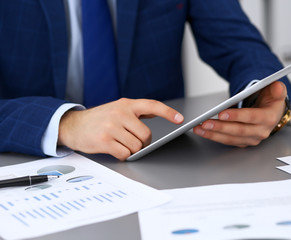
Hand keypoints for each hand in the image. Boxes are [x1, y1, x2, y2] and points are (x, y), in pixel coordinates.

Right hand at [58, 98, 183, 160]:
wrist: (73, 125)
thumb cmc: (98, 119)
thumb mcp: (117, 108)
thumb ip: (136, 112)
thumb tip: (156, 115)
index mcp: (126, 104)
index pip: (152, 105)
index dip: (168, 112)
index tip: (180, 119)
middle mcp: (120, 113)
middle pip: (146, 135)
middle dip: (143, 142)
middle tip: (133, 142)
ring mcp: (111, 127)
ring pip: (136, 146)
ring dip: (132, 150)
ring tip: (121, 144)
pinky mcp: (104, 140)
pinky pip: (125, 154)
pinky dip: (123, 156)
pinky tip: (115, 150)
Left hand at [193, 81, 286, 146]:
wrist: (272, 112)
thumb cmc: (271, 101)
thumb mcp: (276, 91)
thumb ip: (278, 89)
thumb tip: (277, 86)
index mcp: (269, 118)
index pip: (252, 118)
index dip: (237, 116)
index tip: (222, 114)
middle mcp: (261, 131)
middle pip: (239, 131)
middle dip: (220, 127)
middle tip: (205, 122)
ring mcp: (252, 138)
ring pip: (231, 138)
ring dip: (213, 134)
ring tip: (199, 128)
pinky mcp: (243, 142)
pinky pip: (227, 141)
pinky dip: (214, 137)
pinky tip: (203, 131)